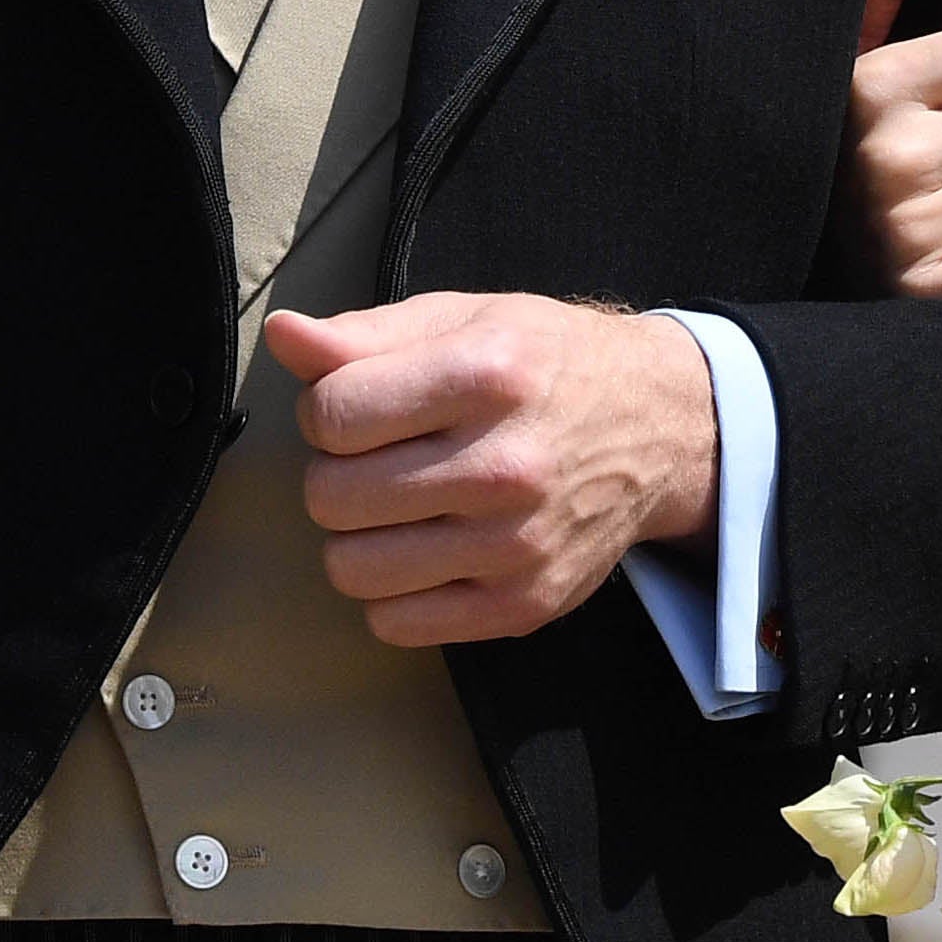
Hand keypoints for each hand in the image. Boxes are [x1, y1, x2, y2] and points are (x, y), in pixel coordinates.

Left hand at [263, 291, 716, 646]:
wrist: (657, 425)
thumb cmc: (547, 363)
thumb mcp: (465, 318)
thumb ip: (366, 334)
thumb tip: (284, 335)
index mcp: (487, 374)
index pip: (331, 415)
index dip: (325, 410)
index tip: (358, 406)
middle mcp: (505, 464)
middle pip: (331, 497)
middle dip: (336, 473)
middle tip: (381, 456)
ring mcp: (515, 544)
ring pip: (352, 569)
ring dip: (357, 536)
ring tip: (399, 504)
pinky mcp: (523, 604)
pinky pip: (395, 624)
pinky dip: (392, 591)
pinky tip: (426, 548)